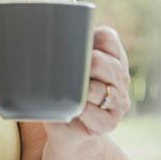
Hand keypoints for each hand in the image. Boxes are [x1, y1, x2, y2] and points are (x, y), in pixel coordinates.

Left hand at [46, 26, 130, 140]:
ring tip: (66, 93)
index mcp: (114, 57)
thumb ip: (63, 46)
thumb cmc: (62, 89)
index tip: (69, 50)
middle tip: (61, 74)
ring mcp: (119, 101)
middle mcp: (121, 77)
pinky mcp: (110, 122)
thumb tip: (39, 32)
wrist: (65, 128)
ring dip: (77, 91)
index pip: (107, 37)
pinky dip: (77, 110)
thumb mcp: (65, 64)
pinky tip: (71, 109)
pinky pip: (92, 111)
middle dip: (77, 66)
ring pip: (97, 88)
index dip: (86, 40)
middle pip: (101, 62)